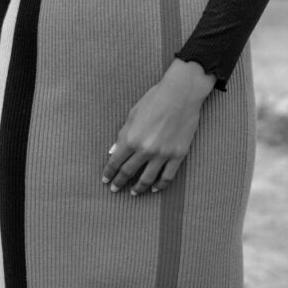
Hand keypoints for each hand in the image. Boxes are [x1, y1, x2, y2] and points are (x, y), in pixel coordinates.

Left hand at [102, 59, 215, 195]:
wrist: (181, 93)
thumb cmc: (155, 99)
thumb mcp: (133, 114)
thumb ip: (123, 135)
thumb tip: (113, 151)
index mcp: (131, 138)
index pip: (115, 162)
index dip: (109, 172)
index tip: (105, 180)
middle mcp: (145, 149)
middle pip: (129, 172)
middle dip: (119, 182)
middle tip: (115, 189)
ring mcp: (163, 154)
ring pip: (148, 179)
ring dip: (139, 188)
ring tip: (134, 193)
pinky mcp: (178, 155)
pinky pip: (168, 176)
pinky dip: (161, 185)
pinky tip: (156, 188)